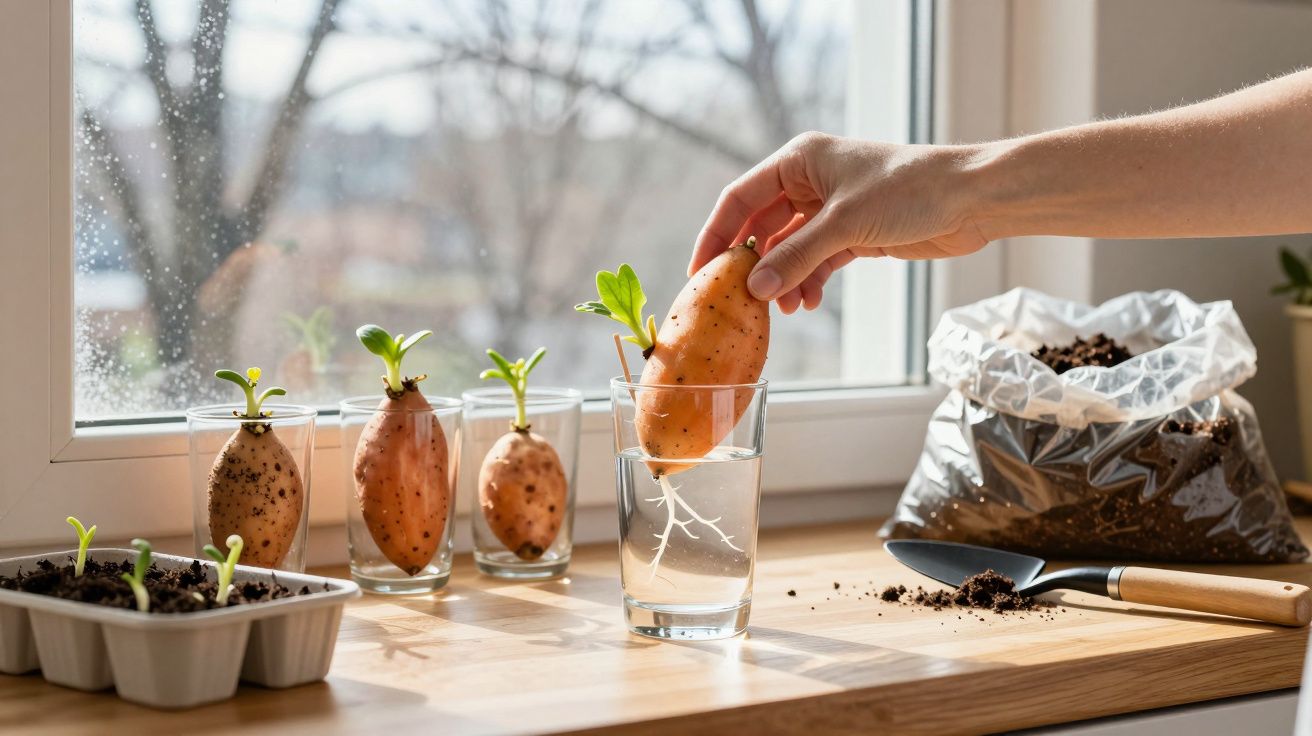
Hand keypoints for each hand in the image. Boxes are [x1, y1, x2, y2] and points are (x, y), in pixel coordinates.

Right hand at [689, 132, 990, 313]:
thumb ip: (797, 257)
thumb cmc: (910, 190)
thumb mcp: (844, 224)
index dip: (717, 235)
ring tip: (785, 309)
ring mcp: (832, 209)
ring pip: (790, 249)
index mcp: (799, 160)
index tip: (700, 272)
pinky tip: (807, 303)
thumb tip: (757, 289)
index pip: (741, 198)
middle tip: (739, 301)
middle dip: (754, 265)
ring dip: (784, 279)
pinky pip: (817, 261)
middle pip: (762, 227)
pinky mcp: (854, 233)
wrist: (972, 199)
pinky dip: (809, 282)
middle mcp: (810, 181)